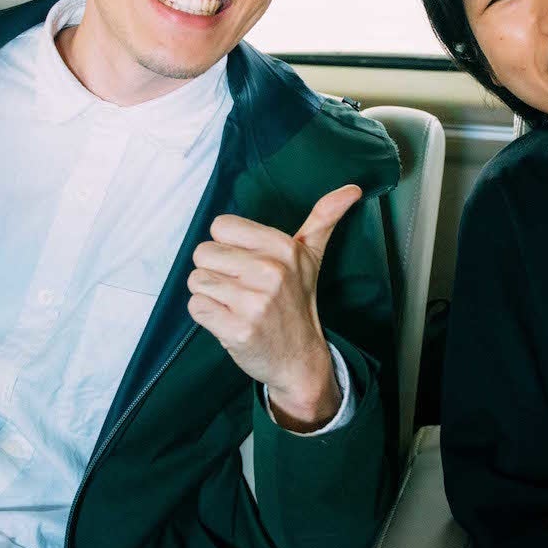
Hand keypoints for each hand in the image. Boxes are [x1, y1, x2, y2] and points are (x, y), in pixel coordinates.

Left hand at [187, 184, 361, 430]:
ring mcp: (254, 302)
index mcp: (284, 248)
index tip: (248, 264)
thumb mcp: (311, 258)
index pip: (221, 226)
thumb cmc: (297, 304)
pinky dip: (206, 315)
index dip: (228, 246)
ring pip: (197, 280)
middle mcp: (270, 272)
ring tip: (236, 305)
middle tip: (242, 289)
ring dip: (210, 295)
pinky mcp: (237, 329)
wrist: (300, 359)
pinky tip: (228, 320)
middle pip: (204, 252)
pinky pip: (196, 306)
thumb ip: (324, 219)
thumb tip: (352, 189)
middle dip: (217, 271)